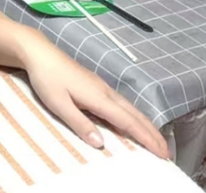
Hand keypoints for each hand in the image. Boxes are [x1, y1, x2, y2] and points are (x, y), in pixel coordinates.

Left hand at [20, 33, 169, 158]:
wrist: (39, 52)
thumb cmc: (47, 78)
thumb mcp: (59, 104)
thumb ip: (80, 123)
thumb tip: (101, 144)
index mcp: (98, 97)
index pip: (128, 121)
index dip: (146, 138)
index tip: (162, 153)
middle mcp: (105, 91)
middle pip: (134, 113)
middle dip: (151, 132)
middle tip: (166, 151)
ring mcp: (101, 85)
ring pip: (129, 106)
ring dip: (144, 123)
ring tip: (154, 138)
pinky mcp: (95, 83)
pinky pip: (121, 102)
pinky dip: (133, 114)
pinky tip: (130, 120)